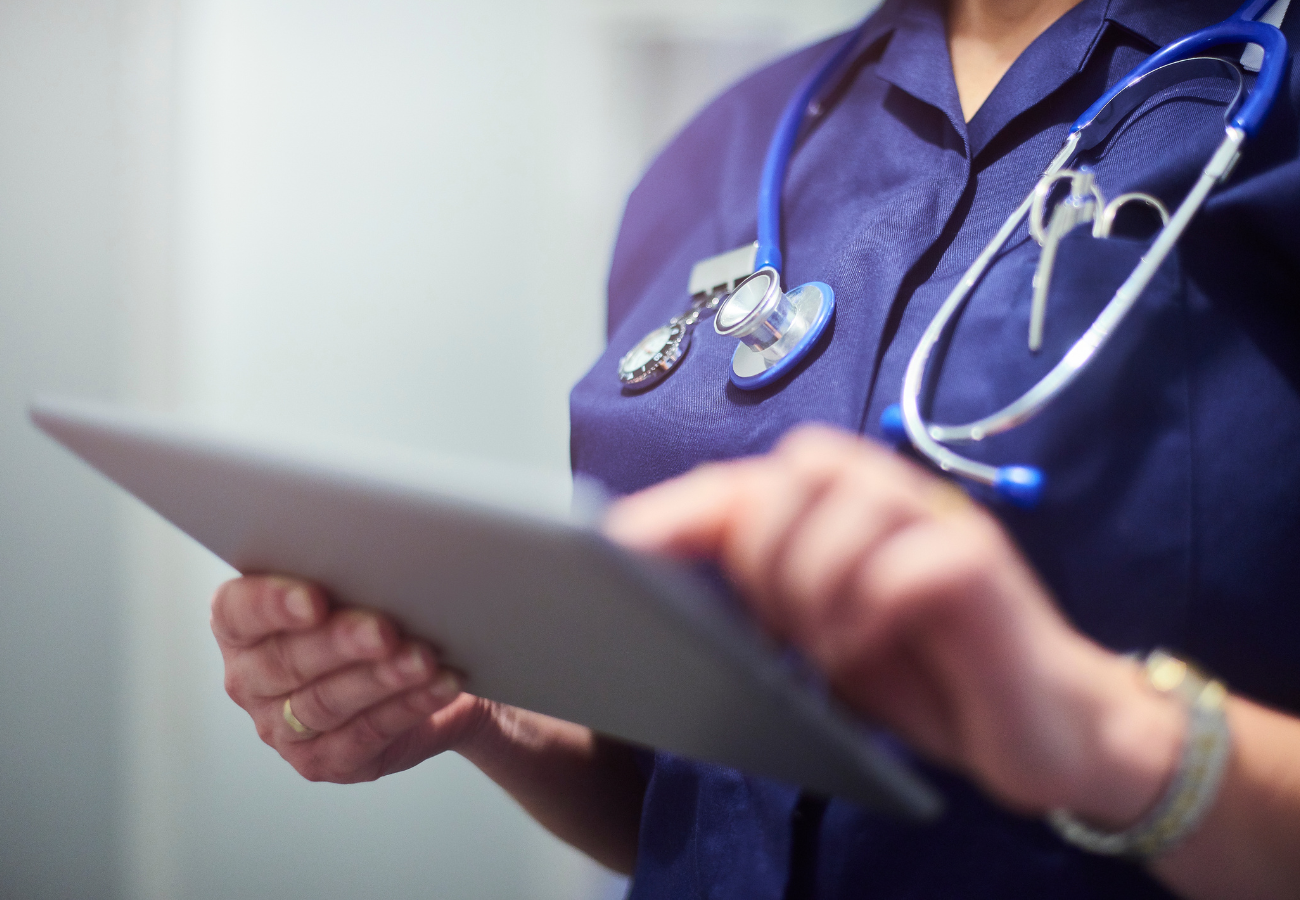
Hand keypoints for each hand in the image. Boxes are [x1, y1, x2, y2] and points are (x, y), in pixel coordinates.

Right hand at [212, 575, 491, 782]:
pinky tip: (438, 686)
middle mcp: (250, 679)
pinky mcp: (322, 762)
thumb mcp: (354, 586)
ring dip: (380, 680)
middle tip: (384, 630)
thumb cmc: (378, 611)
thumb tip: (378, 559)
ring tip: (422, 659)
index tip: (314, 599)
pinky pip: (366, 734)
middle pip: (286, 662)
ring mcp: (281, 728)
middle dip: (340, 644)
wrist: (428, 671)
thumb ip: (346, 573)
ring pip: (326, 703)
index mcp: (241, 626)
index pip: (238, 612)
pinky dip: (408, 707)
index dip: (272, 605)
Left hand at [604, 425, 1183, 826]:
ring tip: (822, 644)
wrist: (1045, 726)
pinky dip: (867, 611)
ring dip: (811, 580)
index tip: (612, 547)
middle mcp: (891, 496)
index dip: (676, 510)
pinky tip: (861, 652)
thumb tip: (672, 589)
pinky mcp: (983, 567)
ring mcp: (941, 522)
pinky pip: (907, 561)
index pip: (745, 484)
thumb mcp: (827, 634)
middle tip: (779, 624)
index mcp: (846, 507)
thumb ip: (770, 595)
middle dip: (762, 549)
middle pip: (792, 469)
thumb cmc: (926, 675)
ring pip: (841, 498)